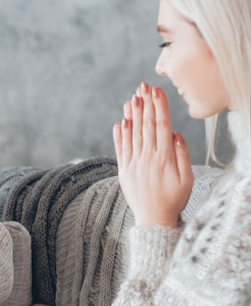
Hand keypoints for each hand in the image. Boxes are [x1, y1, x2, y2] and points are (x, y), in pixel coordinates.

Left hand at [112, 82, 192, 226]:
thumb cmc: (174, 199)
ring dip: (132, 115)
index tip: (156, 91)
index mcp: (164, 157)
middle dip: (145, 104)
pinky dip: (119, 135)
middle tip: (143, 86)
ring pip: (132, 134)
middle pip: (145, 125)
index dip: (158, 107)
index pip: (161, 125)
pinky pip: (120, 149)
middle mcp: (147, 157)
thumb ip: (181, 155)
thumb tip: (175, 134)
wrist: (154, 219)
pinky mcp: (123, 170)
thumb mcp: (187, 179)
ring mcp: (133, 163)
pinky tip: (119, 122)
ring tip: (131, 98)